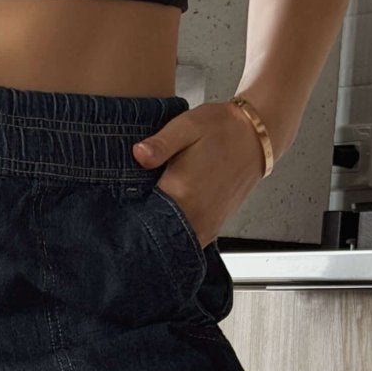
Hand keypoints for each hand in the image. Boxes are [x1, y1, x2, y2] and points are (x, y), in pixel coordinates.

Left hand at [132, 100, 270, 244]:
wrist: (256, 137)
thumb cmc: (221, 130)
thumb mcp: (187, 126)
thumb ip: (160, 143)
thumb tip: (138, 154)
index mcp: (183, 194)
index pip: (143, 222)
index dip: (127, 221)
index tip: (115, 216)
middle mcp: (196, 217)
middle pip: (156, 238)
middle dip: (140, 231)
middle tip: (125, 219)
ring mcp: (207, 226)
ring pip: (173, 244)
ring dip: (158, 235)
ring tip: (145, 219)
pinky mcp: (214, 227)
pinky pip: (188, 241)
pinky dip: (175, 236)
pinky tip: (165, 220)